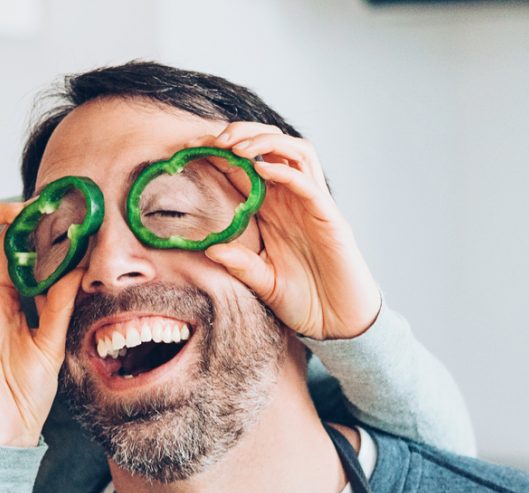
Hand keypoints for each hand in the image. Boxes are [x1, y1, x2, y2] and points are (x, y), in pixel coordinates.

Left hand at [199, 123, 382, 340]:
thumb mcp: (264, 283)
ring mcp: (312, 204)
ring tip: (235, 146)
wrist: (338, 321)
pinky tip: (260, 167)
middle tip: (210, 139)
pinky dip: (285, 170)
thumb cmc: (305, 301)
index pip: (244, 168)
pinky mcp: (329, 216)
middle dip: (240, 134)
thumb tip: (209, 249)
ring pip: (294, 151)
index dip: (219, 152)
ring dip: (264, 141)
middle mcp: (292, 199)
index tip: (189, 148)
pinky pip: (308, 183)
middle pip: (270, 146)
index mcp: (272, 210)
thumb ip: (240, 265)